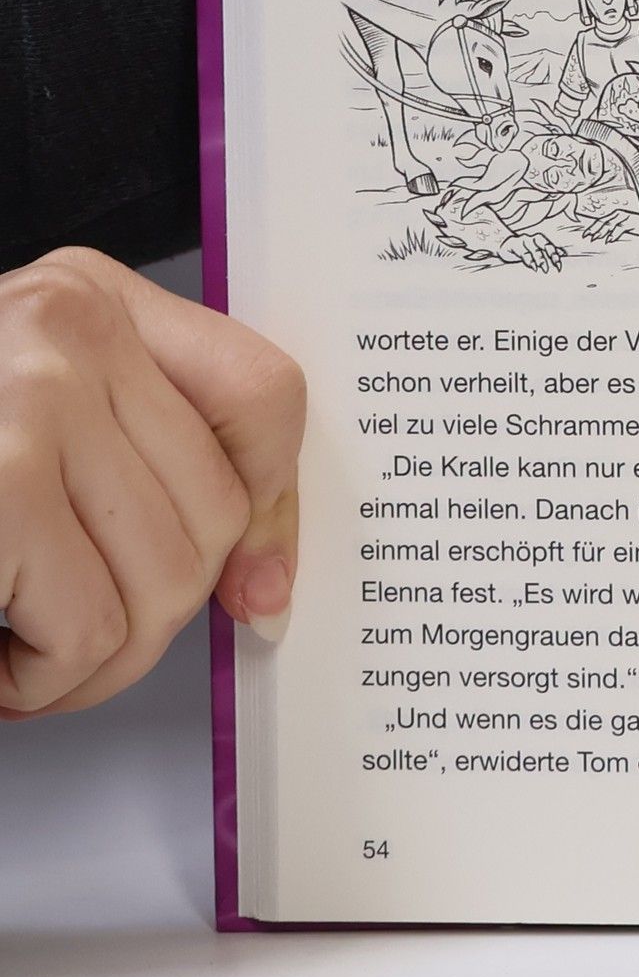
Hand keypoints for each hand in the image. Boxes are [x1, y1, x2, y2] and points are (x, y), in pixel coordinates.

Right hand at [0, 249, 305, 716]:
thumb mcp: (37, 416)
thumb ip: (149, 465)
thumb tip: (264, 589)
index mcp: (87, 297)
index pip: (264, 394)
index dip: (273, 508)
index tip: (250, 582)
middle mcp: (64, 326)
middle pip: (218, 513)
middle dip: (156, 613)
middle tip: (78, 635)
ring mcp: (26, 397)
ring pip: (166, 583)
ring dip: (98, 659)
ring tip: (31, 652)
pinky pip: (87, 628)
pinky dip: (44, 678)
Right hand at [501, 231, 564, 273]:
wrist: (502, 245)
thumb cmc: (521, 250)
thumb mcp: (534, 250)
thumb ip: (547, 252)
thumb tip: (562, 253)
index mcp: (538, 239)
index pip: (549, 245)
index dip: (555, 255)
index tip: (558, 266)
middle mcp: (532, 238)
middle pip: (543, 244)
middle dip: (550, 255)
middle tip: (554, 267)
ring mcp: (522, 241)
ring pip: (534, 248)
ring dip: (540, 259)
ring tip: (544, 269)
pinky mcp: (513, 245)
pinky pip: (522, 252)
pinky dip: (529, 260)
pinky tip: (533, 267)